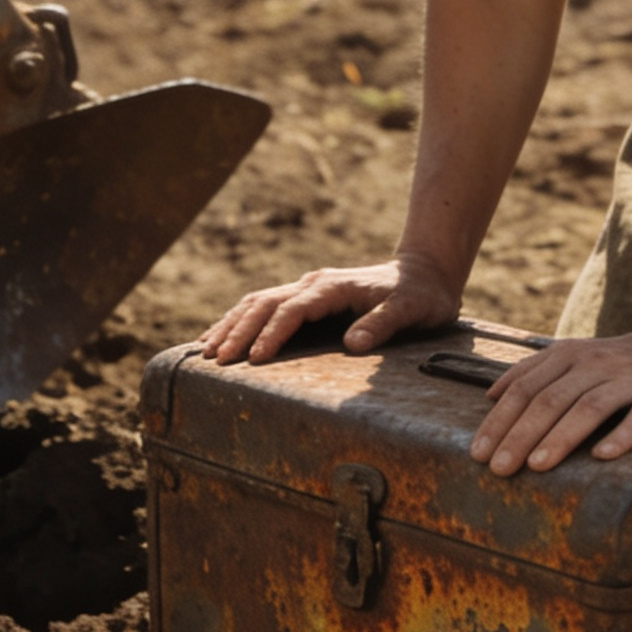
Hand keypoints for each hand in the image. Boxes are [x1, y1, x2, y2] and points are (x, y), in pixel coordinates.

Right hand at [199, 255, 461, 364]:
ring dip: (232, 324)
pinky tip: (222, 335)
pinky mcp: (306, 297)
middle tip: (216, 359)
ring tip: (206, 351)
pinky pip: (265, 305)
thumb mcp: (412, 309)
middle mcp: (314, 283)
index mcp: (334, 286)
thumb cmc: (421, 295)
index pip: (293, 309)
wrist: (425, 271)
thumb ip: (384, 324)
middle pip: (266, 303)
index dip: (273, 334)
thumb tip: (354, 344)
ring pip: (258, 301)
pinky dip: (239, 319)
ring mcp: (308, 287)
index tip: (255, 359)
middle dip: (239, 330)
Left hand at [471, 319, 631, 475]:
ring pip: (591, 406)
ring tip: (538, 466)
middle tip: (499, 470)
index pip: (526, 388)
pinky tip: (603, 457)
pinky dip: (621, 435)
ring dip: (561, 436)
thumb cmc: (623, 362)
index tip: (478, 454)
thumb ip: (536, 372)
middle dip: (521, 435)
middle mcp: (599, 363)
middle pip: (552, 399)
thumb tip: (491, 395)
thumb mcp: (578, 357)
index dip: (500, 421)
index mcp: (572, 355)